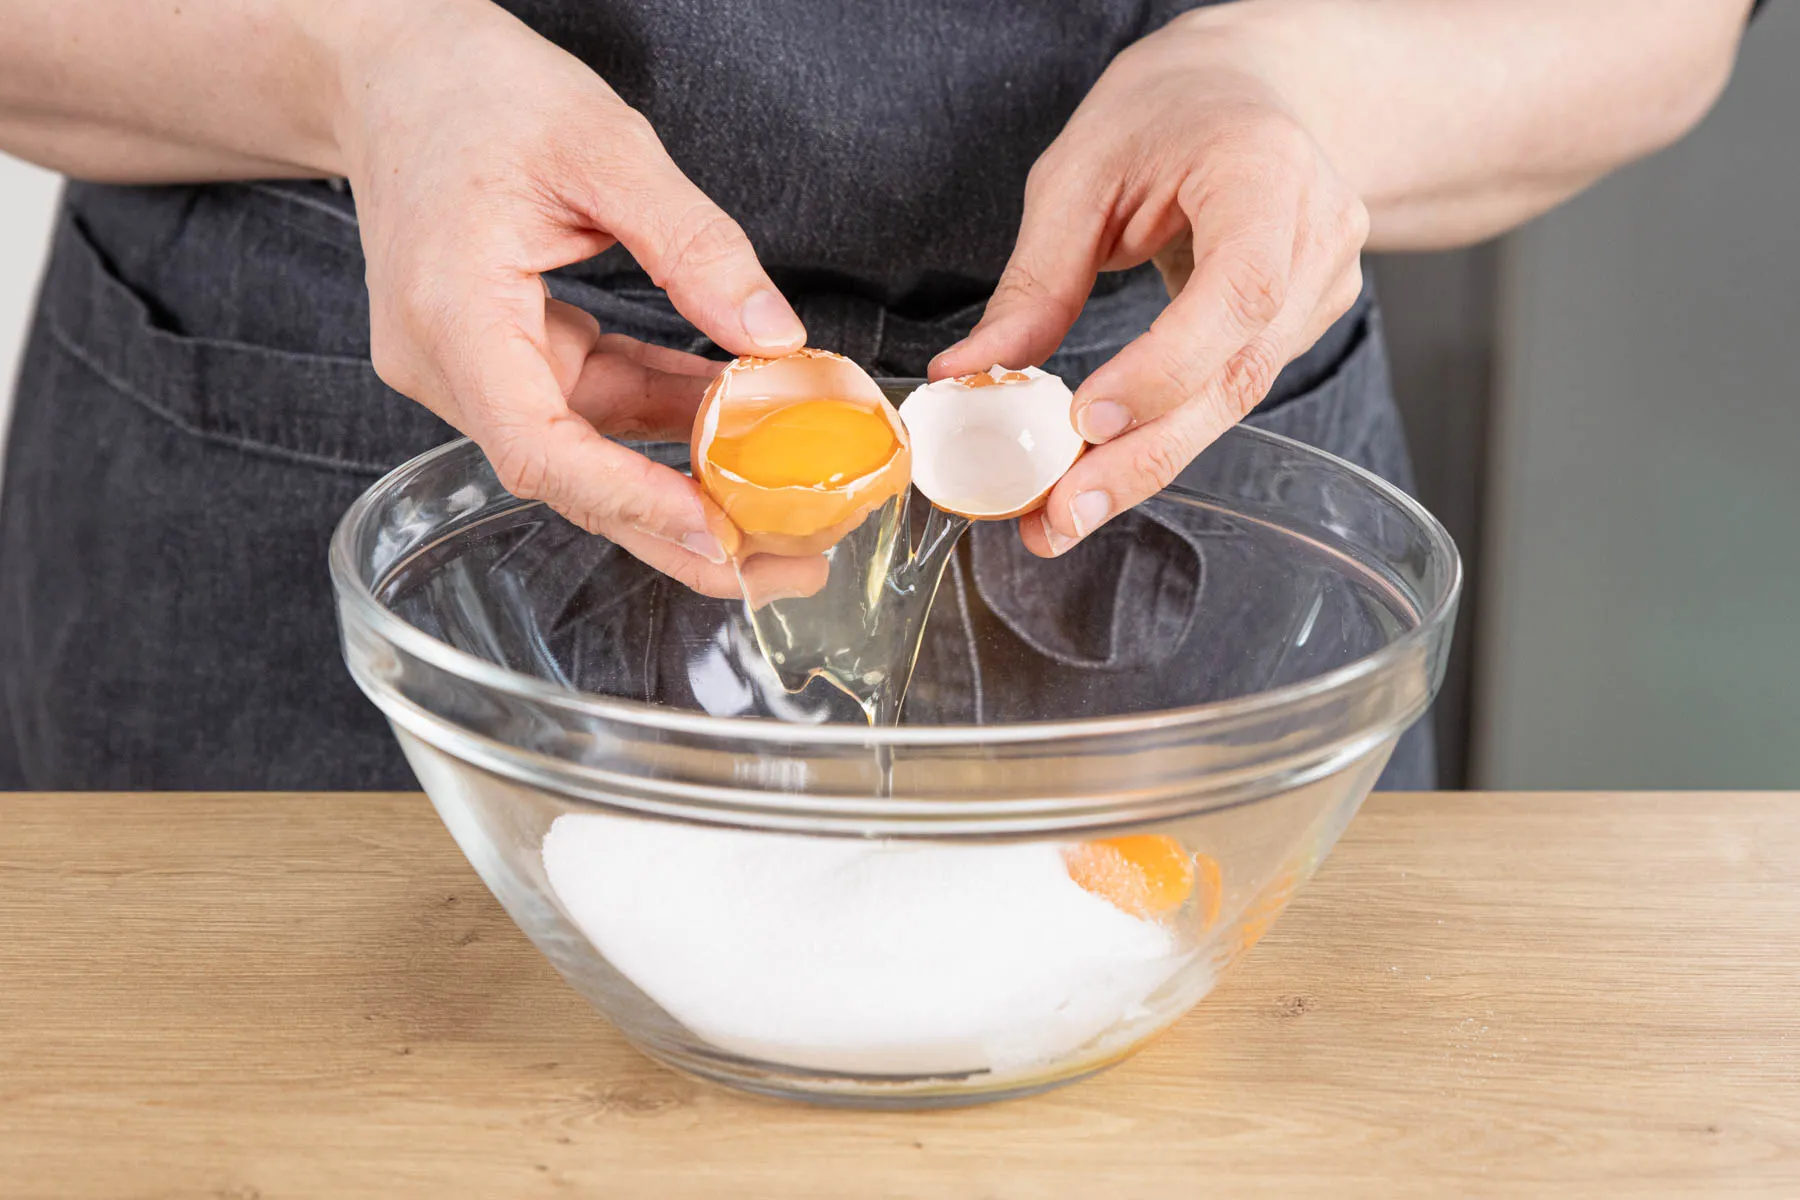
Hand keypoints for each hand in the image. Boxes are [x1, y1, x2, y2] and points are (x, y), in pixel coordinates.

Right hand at [335, 2, 806, 595]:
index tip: (716, 533)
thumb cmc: (469, 89)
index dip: (631, 501)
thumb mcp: (601, 144)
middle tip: (784, 566)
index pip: (540, 448)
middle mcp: (447, 364)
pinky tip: (732, 420)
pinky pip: (587, 402)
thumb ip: (693, 245)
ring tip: (781, 501)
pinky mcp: (496, 355)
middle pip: (568, 476)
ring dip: (681, 472)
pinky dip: (658, 411)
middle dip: (678, 527)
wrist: (389, 69)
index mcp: (452, 316)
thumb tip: (774, 339)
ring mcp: (468, 366)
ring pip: (587, 447)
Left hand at [931, 12, 1368, 557]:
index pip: (1239, 290)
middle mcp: (1317, 233)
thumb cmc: (1166, 113)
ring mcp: (1325, 283)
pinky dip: (1164, 433)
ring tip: (1062, 511)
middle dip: (1143, 454)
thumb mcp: (1080, 171)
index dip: (1168, 367)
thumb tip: (967, 377)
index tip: (1088, 417)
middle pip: (1239, 371)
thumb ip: (1034, 280)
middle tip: (1062, 513)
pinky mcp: (1305, 320)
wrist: (1252, 90)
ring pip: (1236, 398)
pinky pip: (1230, 390)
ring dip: (1145, 462)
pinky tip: (1103, 468)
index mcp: (1266, 172)